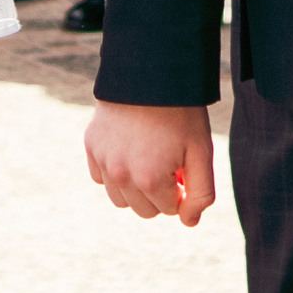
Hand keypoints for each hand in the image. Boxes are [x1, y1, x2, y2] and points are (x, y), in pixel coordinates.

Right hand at [85, 101, 217, 224]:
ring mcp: (102, 161)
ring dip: (135, 188)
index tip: (185, 165)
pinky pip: (100, 178)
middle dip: (160, 193)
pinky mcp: (90, 146)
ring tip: (148, 157)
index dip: (182, 189)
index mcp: (149, 180)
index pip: (170, 209)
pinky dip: (114, 173)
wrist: (149, 71)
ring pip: (120, 199)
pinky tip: (128, 150)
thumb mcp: (201, 152)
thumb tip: (189, 222)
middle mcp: (120, 175)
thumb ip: (201, 194)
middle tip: (169, 161)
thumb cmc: (180, 112)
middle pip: (145, 210)